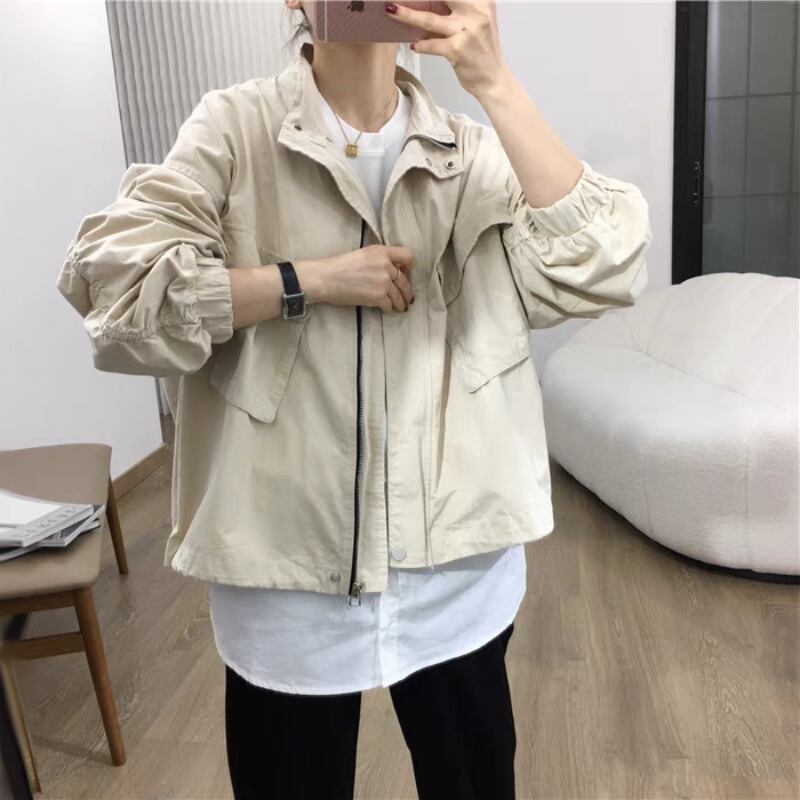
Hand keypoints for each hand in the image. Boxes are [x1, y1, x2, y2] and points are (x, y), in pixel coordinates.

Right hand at [297, 245, 415, 312]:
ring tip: (400, 307)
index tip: (407, 274)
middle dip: (407, 292)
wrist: (326, 278)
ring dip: (400, 303)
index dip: (410, 267)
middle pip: (405, 280)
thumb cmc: (339, 267)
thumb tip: (391, 270)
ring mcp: (384, 281)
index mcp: (381, 252)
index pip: (408, 256)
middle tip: (407, 298)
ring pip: (400, 295)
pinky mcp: (379, 296)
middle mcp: (386, 265)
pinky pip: (390, 305)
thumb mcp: (363, 255)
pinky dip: (388, 309)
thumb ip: (379, 260)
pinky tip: (386, 309)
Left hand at [386, 0, 509, 96]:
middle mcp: (476, 13)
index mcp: (482, 1)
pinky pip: (432, 44)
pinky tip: (415, 45)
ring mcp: (466, 32)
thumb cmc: (482, 51)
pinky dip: (421, 45)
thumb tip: (429, 1)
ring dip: (407, 15)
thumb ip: (461, 8)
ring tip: (393, 11)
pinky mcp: (457, 50)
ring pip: (429, 19)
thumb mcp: (478, 21)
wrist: (493, 79)